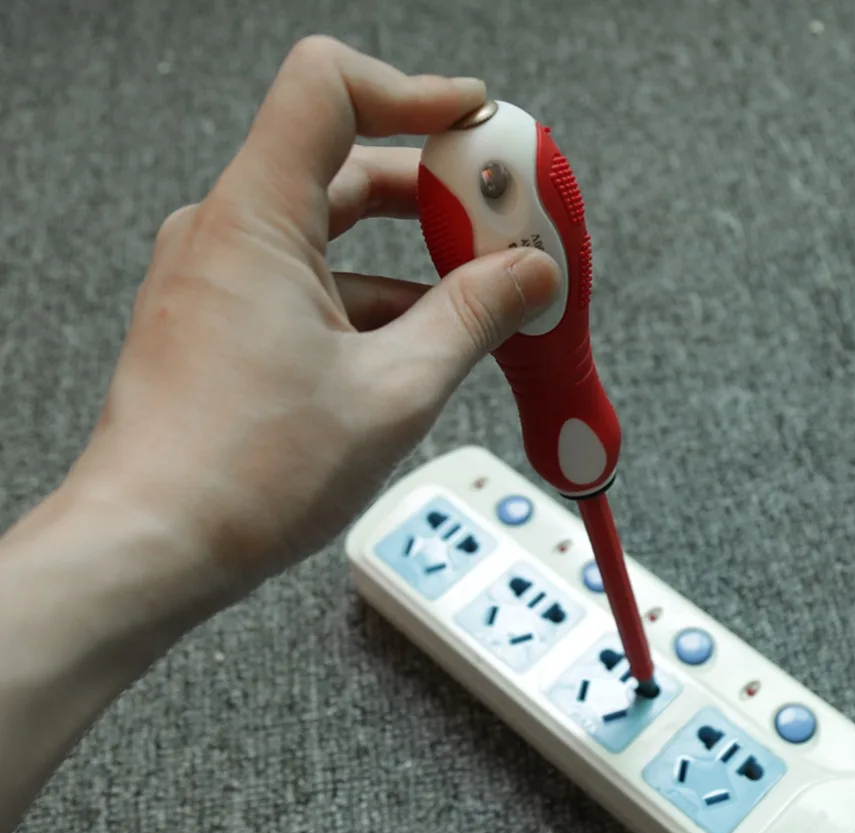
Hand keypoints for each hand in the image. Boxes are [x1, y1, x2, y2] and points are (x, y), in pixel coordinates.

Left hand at [71, 35, 559, 608]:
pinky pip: (312, 284)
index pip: (331, 89)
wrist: (155, 548)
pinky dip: (374, 302)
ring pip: (335, 236)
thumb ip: (473, 317)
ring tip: (486, 303)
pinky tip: (426, 344)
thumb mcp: (393, 391)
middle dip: (440, 199)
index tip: (479, 128)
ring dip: (414, 261)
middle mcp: (227, 233)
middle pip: (349, 168)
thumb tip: (527, 276)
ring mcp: (222, 280)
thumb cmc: (245, 477)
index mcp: (257, 218)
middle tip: (510, 238)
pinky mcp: (226, 324)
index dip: (416, 94)